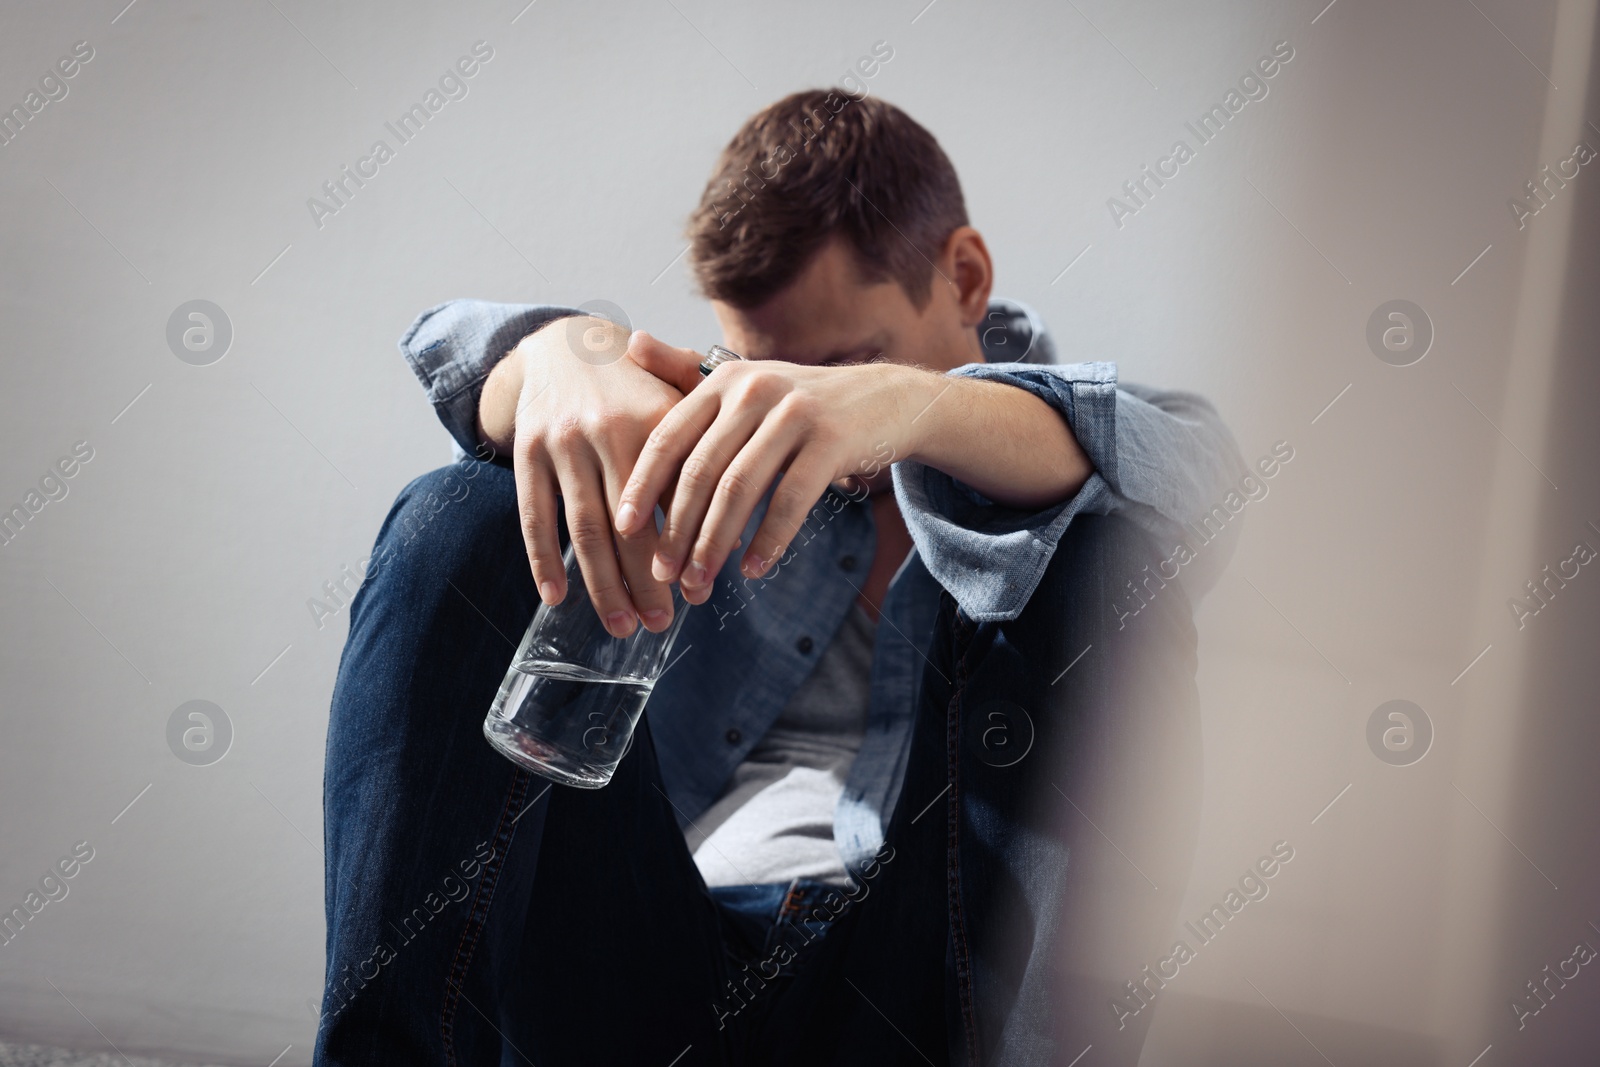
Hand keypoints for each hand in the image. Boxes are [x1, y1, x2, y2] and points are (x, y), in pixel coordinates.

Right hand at [479, 318, 705, 635]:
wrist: (566, 345)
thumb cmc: (639, 389)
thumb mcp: (678, 405)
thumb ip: (708, 457)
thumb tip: (735, 533)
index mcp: (656, 420)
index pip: (676, 501)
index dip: (687, 549)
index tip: (700, 592)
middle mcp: (607, 431)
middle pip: (629, 525)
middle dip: (646, 581)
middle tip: (661, 624)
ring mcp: (563, 443)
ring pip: (584, 527)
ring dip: (602, 584)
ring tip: (622, 625)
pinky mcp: (527, 451)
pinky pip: (534, 515)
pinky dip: (543, 560)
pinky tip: (556, 597)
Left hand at [612, 353, 922, 604]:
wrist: (884, 399)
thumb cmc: (799, 402)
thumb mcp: (743, 381)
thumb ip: (684, 370)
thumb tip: (631, 342)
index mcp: (723, 379)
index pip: (669, 436)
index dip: (642, 485)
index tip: (623, 529)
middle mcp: (754, 389)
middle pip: (701, 471)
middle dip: (677, 529)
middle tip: (662, 574)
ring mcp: (795, 413)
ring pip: (740, 489)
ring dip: (715, 544)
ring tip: (701, 582)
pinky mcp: (832, 440)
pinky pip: (791, 500)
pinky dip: (768, 540)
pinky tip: (753, 571)